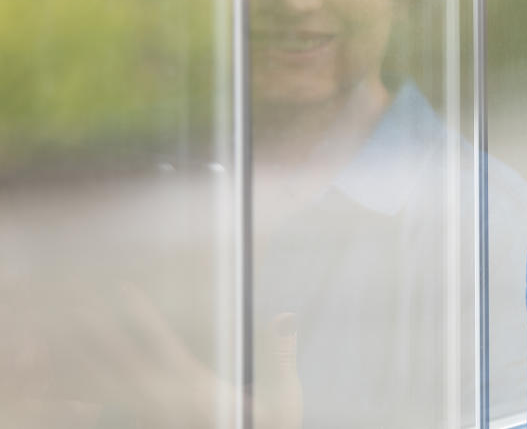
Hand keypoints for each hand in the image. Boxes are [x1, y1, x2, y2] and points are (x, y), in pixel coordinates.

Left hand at [65, 283, 302, 427]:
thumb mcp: (283, 403)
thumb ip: (281, 357)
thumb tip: (286, 316)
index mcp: (194, 389)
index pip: (159, 343)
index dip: (139, 314)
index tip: (121, 289)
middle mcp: (165, 404)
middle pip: (119, 363)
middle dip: (97, 334)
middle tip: (74, 308)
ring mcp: (152, 420)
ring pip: (106, 390)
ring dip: (84, 365)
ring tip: (61, 344)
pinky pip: (110, 414)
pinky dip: (86, 401)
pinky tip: (74, 395)